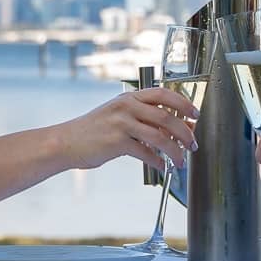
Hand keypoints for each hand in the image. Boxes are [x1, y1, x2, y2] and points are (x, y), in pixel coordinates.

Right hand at [57, 87, 197, 171]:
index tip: (195, 113)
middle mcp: (126, 107)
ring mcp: (121, 123)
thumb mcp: (117, 115)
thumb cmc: (93, 131)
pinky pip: (146, 153)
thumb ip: (142, 118)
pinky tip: (162, 167)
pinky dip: (158, 161)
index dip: (183, 102)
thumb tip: (172, 128)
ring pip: (160, 136)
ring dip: (175, 151)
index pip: (163, 94)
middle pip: (166, 116)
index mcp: (129, 97)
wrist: (66, 142)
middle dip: (185, 132)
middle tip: (193, 144)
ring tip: (181, 161)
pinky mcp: (117, 142)